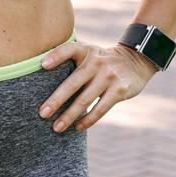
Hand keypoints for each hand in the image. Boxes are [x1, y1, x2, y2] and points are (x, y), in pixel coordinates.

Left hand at [37, 41, 157, 133]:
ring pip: (85, 100)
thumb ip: (69, 57)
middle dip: (56, 100)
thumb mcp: (89, 52)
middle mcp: (97, 62)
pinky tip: (78, 127)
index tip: (42, 65)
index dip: (56, 56)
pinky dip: (88, 120)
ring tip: (57, 127)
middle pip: (73, 83)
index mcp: (86, 51)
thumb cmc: (101, 60)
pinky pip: (100, 109)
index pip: (69, 49)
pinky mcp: (119, 90)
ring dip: (69, 116)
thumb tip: (40, 70)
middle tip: (42, 114)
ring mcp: (109, 76)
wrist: (135, 61)